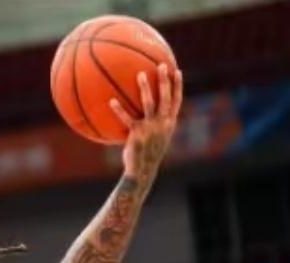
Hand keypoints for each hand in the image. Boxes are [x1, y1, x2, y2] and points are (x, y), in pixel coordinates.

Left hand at [110, 63, 182, 179]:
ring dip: (146, 88)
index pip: (177, 101)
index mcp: (169, 123)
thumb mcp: (156, 138)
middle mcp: (163, 123)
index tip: (176, 71)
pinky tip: (111, 101)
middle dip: (165, 80)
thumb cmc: (147, 153)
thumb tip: (145, 113)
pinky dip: (119, 110)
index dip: (178, 86)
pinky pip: (127, 118)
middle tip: (161, 65)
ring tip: (140, 74)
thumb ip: (154, 124)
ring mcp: (151, 128)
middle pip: (166, 97)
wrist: (142, 170)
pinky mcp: (138, 134)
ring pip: (150, 103)